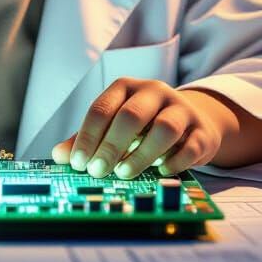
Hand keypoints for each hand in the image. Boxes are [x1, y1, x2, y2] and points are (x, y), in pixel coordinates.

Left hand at [51, 80, 232, 179]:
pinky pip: (189, 146)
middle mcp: (154, 92)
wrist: (192, 122)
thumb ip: (87, 138)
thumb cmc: (144, 127)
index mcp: (126, 87)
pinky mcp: (202, 130)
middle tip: (98, 171)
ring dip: (141, 154)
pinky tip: (160, 171)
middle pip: (131, 115)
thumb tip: (59, 156)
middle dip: (111, 145)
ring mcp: (181, 109)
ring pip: (164, 128)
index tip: (78, 163)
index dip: (88, 136)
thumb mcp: (114, 126)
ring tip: (124, 173)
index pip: (102, 107)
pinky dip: (173, 161)